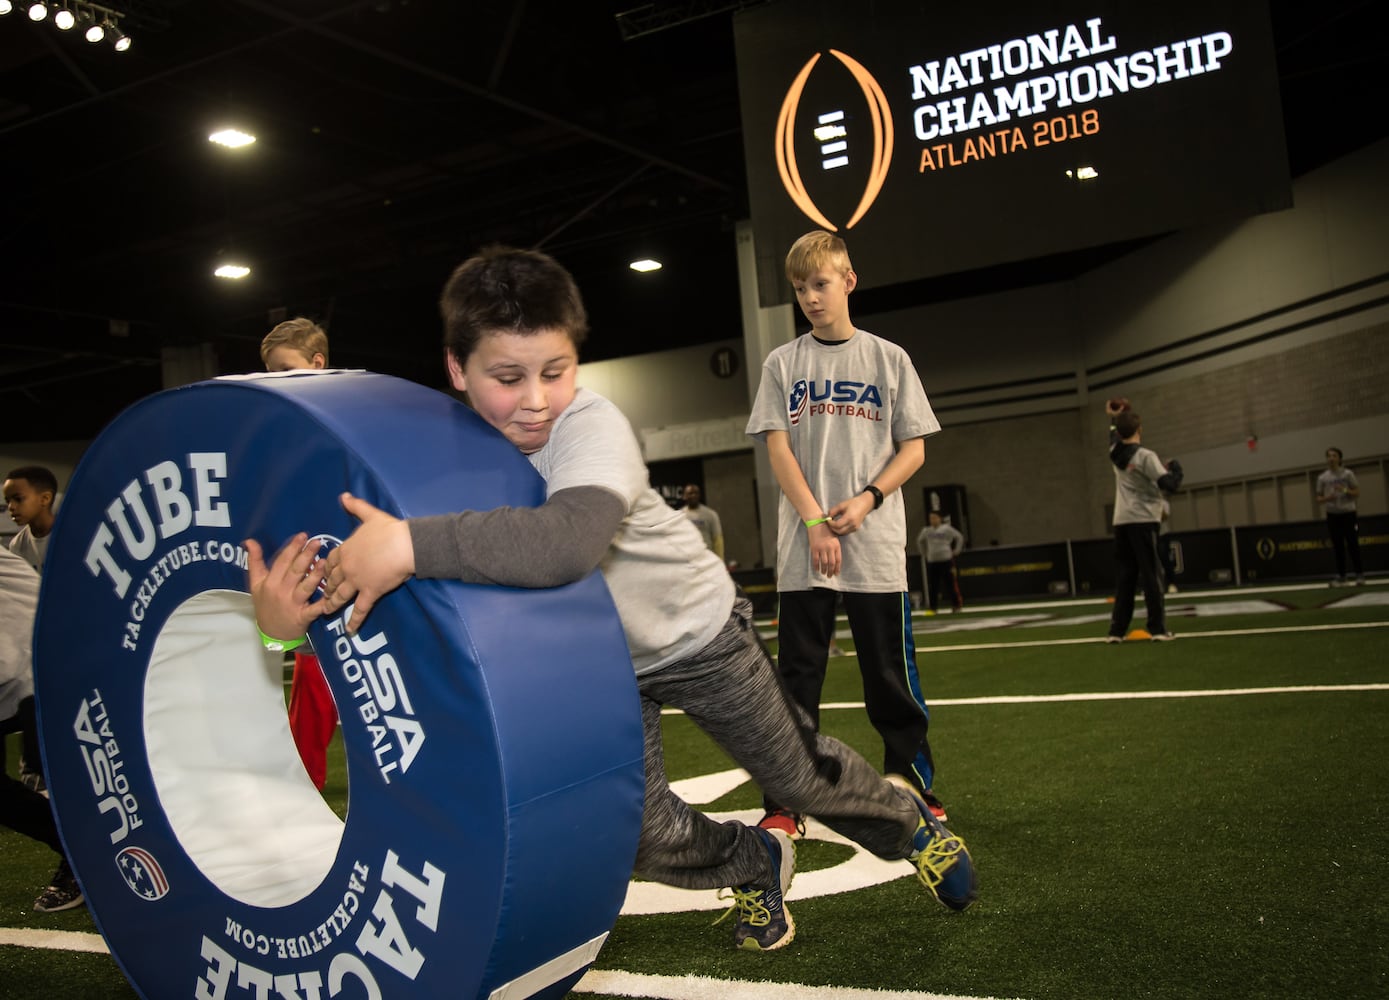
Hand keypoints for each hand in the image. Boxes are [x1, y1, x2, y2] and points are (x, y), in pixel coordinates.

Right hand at [246, 533, 327, 640]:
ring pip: (305, 587)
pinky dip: (322, 604)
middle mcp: (281, 591)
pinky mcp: (302, 617)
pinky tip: (331, 596)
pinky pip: (313, 609)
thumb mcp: (255, 584)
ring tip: (324, 562)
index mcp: (270, 582)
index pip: (282, 562)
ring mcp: (292, 604)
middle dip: (306, 556)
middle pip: (295, 571)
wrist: (271, 633)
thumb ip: (254, 561)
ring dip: (315, 575)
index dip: (292, 548)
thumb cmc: (265, 605)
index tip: (302, 536)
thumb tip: (249, 541)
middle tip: (317, 542)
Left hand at [320, 492, 414, 632]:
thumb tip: (344, 496)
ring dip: (333, 604)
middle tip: (322, 595)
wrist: (404, 545)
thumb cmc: (389, 529)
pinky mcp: (371, 592)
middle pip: (332, 580)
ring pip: (341, 595)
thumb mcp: (370, 515)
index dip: (326, 568)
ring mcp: (358, 581)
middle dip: (326, 588)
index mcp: (346, 549)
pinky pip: (360, 609)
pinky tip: (349, 629)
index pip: (331, 561)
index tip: (322, 573)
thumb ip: (356, 506)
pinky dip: (354, 620)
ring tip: (327, 611)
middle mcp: (348, 567)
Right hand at [808, 523, 841, 576]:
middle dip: (830, 571)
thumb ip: (835, 548)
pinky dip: (816, 566)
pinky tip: (817, 569)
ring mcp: (822, 548)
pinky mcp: (814, 548)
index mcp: (836, 545)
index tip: (836, 573)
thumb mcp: (835, 538)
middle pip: (831, 563)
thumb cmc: (827, 530)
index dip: (837, 568)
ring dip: (824, 570)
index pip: (838, 560)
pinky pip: (815, 559)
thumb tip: (835, 560)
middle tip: (829, 576)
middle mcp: (830, 548)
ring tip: (823, 573)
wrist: (817, 522)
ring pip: (824, 563)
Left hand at [826, 492, 873, 535]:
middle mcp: (852, 524)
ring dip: (836, 530)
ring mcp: (855, 528)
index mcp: (849, 518)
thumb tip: (827, 517)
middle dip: (832, 528)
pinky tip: (838, 525)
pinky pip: (846, 532)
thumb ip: (833, 511)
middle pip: (839, 531)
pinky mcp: (856, 529)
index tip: (827, 519)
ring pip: (842, 533)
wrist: (865, 504)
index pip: (837, 525)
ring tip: (833, 524)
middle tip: (829, 523)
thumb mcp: (841, 505)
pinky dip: (841, 530)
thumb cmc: (853, 503)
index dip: (830, 523)